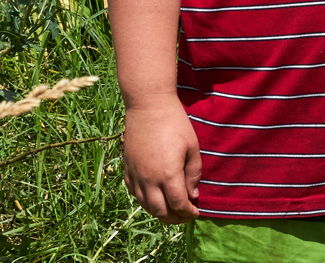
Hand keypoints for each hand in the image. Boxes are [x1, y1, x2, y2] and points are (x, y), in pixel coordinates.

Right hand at [123, 99, 201, 220]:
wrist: (148, 105)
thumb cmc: (175, 123)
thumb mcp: (192, 147)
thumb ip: (193, 174)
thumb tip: (193, 195)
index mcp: (168, 175)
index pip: (178, 205)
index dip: (189, 213)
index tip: (196, 212)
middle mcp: (149, 180)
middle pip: (160, 212)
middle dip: (175, 218)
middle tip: (185, 215)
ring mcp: (136, 175)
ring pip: (145, 206)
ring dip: (160, 212)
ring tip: (171, 209)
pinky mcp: (127, 168)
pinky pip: (134, 193)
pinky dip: (145, 201)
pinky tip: (154, 196)